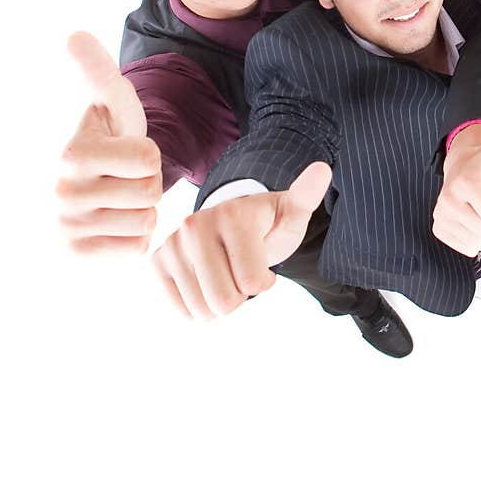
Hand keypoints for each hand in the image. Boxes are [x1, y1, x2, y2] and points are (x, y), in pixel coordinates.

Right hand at [57, 32, 162, 254]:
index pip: (148, 158)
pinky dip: (136, 236)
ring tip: (121, 197)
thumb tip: (74, 35)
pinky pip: (137, 248)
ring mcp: (67, 228)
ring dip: (143, 209)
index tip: (128, 153)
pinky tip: (117, 222)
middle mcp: (61, 194)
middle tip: (126, 177)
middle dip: (149, 182)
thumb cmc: (112, 136)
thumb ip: (99, 70)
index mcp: (71, 156)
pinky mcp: (79, 254)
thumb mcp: (113, 101)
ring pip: (145, 221)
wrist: (99, 180)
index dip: (150, 154)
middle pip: (149, 192)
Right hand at [151, 161, 331, 318]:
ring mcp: (172, 243)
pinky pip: (182, 310)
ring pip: (203, 311)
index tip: (263, 262)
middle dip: (240, 296)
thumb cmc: (267, 224)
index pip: (253, 283)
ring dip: (219, 303)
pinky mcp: (157, 261)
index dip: (264, 282)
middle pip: (225, 302)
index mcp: (233, 216)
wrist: (231, 223)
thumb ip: (306, 196)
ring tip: (224, 274)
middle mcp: (195, 225)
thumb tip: (322, 169)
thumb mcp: (292, 213)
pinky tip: (206, 283)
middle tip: (241, 271)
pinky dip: (198, 307)